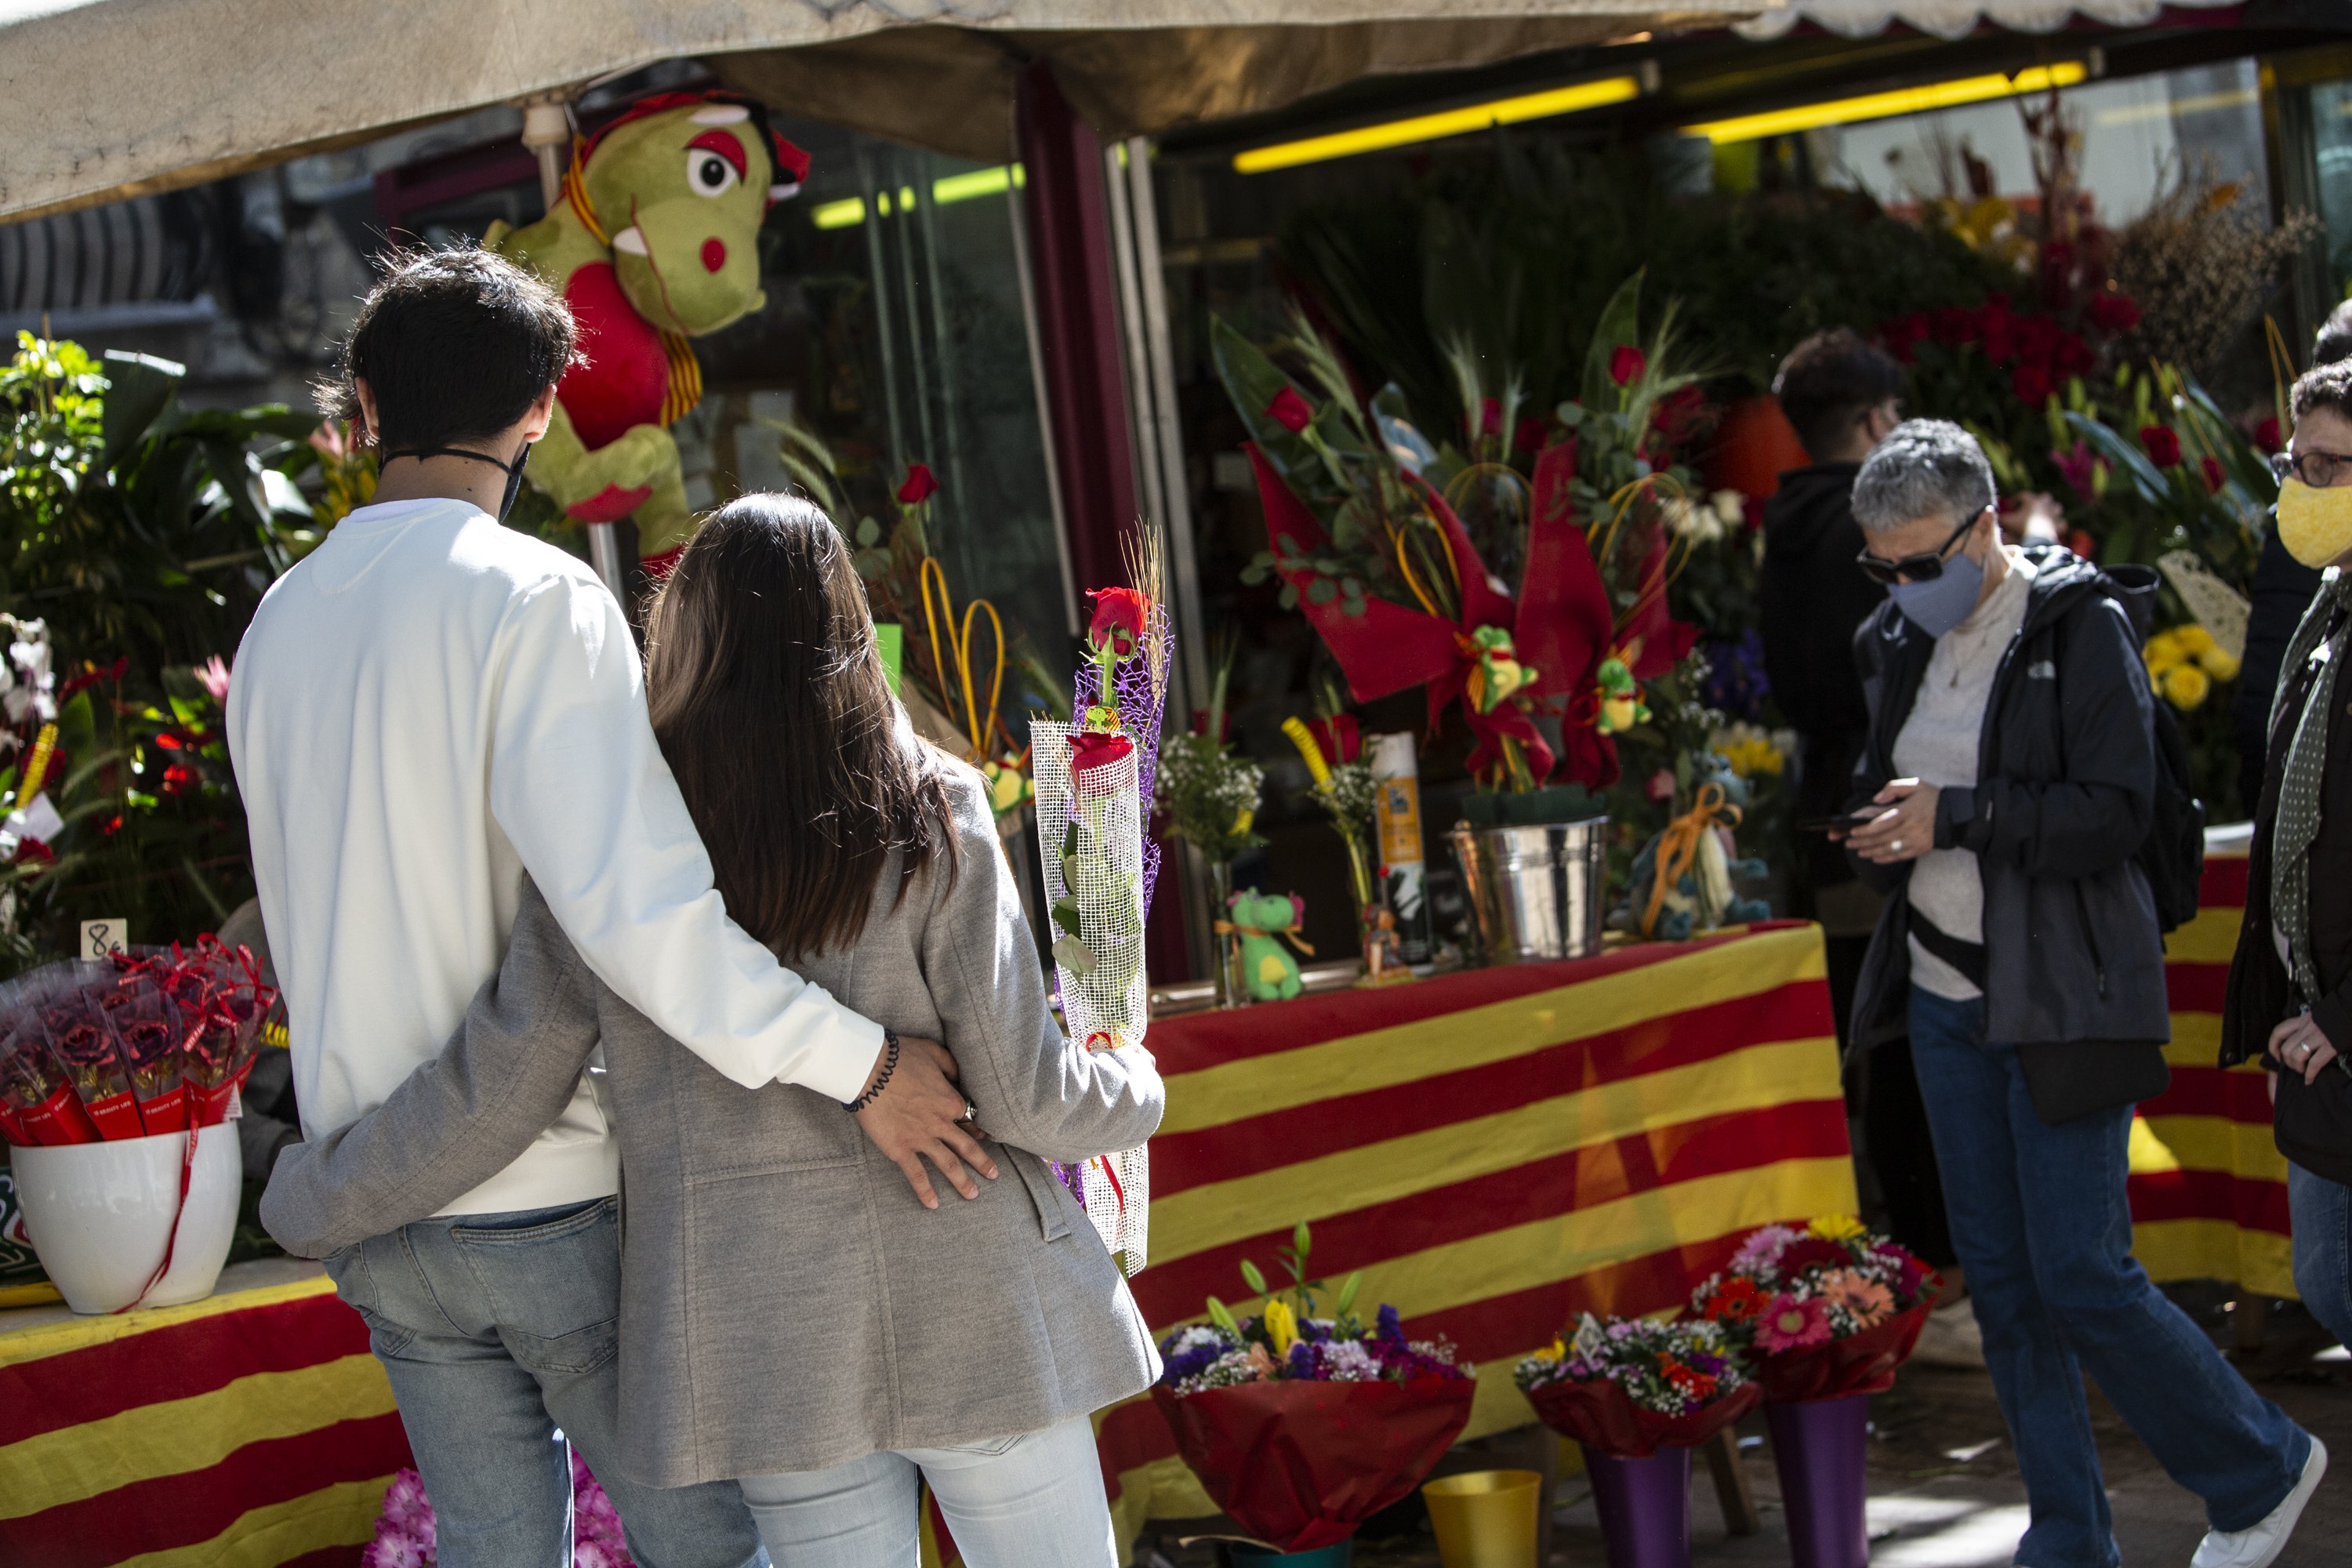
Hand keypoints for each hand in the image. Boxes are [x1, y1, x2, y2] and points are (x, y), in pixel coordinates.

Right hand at [852, 1035, 997, 1208]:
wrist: (869, 1069)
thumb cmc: (901, 1057)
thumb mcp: (935, 1053)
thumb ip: (952, 1066)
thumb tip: (959, 1076)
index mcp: (951, 1101)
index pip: (969, 1119)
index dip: (977, 1129)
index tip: (982, 1137)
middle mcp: (941, 1123)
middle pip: (967, 1146)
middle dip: (982, 1162)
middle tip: (993, 1175)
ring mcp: (922, 1138)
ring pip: (948, 1164)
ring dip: (962, 1181)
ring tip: (973, 1195)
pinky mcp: (901, 1149)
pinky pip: (917, 1174)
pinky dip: (925, 1191)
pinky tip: (933, 1205)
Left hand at [1847, 779, 1939, 864]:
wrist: (1958, 815)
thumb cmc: (1933, 798)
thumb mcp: (1915, 785)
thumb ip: (1893, 788)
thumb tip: (1876, 799)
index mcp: (1908, 811)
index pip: (1884, 822)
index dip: (1867, 828)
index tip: (1852, 831)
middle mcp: (1912, 827)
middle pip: (1882, 838)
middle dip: (1862, 841)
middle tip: (1848, 842)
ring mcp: (1916, 840)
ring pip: (1889, 849)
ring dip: (1871, 851)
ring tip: (1858, 851)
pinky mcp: (1921, 849)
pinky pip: (1900, 856)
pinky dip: (1885, 858)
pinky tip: (1874, 858)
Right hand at [2001, 491, 2065, 543]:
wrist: (2037, 538)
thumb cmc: (2021, 528)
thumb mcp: (2007, 521)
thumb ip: (2001, 517)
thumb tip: (1993, 515)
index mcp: (2032, 501)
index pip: (2023, 495)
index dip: (2016, 499)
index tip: (2010, 506)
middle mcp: (2045, 505)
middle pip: (2045, 496)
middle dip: (2040, 500)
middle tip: (2033, 507)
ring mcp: (2054, 514)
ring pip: (2057, 507)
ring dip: (2052, 510)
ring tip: (2046, 515)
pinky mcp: (2059, 525)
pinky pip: (2061, 523)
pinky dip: (2058, 525)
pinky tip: (2054, 528)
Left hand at [2267, 1013, 2341, 1085]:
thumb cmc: (2339, 1016)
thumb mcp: (2318, 1017)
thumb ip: (2308, 1026)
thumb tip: (2302, 1040)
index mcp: (2303, 1020)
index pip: (2279, 1032)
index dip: (2273, 1046)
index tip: (2277, 1056)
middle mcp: (2307, 1028)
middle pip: (2286, 1048)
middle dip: (2288, 1062)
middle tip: (2296, 1067)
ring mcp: (2318, 1037)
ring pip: (2296, 1056)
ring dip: (2297, 1068)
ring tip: (2303, 1071)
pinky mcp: (2331, 1046)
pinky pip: (2314, 1063)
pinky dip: (2310, 1074)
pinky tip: (2309, 1080)